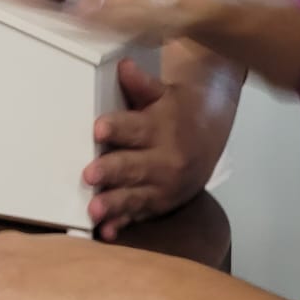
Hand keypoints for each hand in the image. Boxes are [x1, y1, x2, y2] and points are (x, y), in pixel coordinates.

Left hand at [87, 60, 213, 236]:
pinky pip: (140, 215)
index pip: (136, 127)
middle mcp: (164, 160)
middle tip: (89, 175)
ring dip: (114, 204)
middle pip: (134, 166)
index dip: (117, 127)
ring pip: (136, 196)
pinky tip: (107, 233)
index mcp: (161, 128)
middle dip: (112, 171)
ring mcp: (163, 186)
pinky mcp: (160, 203)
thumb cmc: (175, 109)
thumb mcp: (162, 92)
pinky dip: (123, 225)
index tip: (98, 128)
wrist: (210, 133)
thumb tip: (124, 66)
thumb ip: (140, 84)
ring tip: (94, 210)